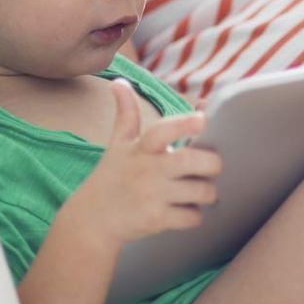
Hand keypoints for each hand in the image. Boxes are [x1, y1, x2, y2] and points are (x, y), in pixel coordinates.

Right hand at [54, 81, 221, 248]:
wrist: (91, 220)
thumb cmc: (111, 177)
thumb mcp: (117, 145)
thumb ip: (126, 114)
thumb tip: (119, 82)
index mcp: (140, 148)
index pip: (162, 131)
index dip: (183, 124)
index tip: (202, 119)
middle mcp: (146, 170)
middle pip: (190, 160)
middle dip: (212, 163)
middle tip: (212, 167)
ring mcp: (151, 196)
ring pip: (200, 191)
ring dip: (209, 192)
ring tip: (202, 191)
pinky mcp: (156, 220)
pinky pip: (192, 217)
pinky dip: (195, 215)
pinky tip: (187, 211)